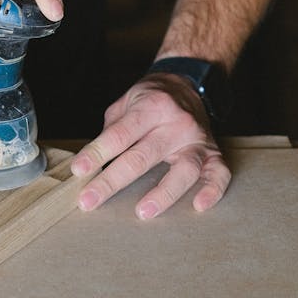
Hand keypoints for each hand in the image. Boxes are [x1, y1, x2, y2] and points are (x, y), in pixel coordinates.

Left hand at [70, 73, 230, 217]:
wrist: (188, 84)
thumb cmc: (151, 98)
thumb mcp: (126, 102)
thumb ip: (112, 130)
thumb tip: (91, 164)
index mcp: (151, 107)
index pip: (120, 134)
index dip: (97, 153)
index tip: (79, 171)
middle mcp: (176, 123)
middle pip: (142, 156)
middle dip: (112, 181)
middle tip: (89, 201)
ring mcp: (197, 140)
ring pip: (184, 170)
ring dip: (163, 193)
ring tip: (142, 212)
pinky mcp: (213, 153)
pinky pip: (219, 174)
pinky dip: (212, 190)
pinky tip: (198, 206)